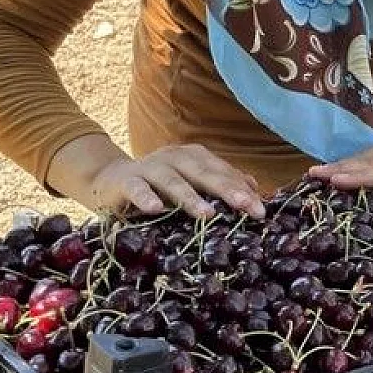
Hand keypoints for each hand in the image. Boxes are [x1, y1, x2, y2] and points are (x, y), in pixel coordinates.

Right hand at [85, 143, 265, 219]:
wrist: (111, 179)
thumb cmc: (159, 186)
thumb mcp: (192, 183)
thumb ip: (220, 184)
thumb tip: (255, 189)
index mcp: (195, 157)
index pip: (224, 173)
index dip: (243, 190)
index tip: (261, 210)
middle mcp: (175, 158)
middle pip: (205, 174)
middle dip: (227, 190)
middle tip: (246, 206)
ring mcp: (151, 167)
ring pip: (174, 181)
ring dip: (191, 197)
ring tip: (207, 214)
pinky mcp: (126, 181)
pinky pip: (138, 189)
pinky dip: (146, 197)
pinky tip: (156, 209)